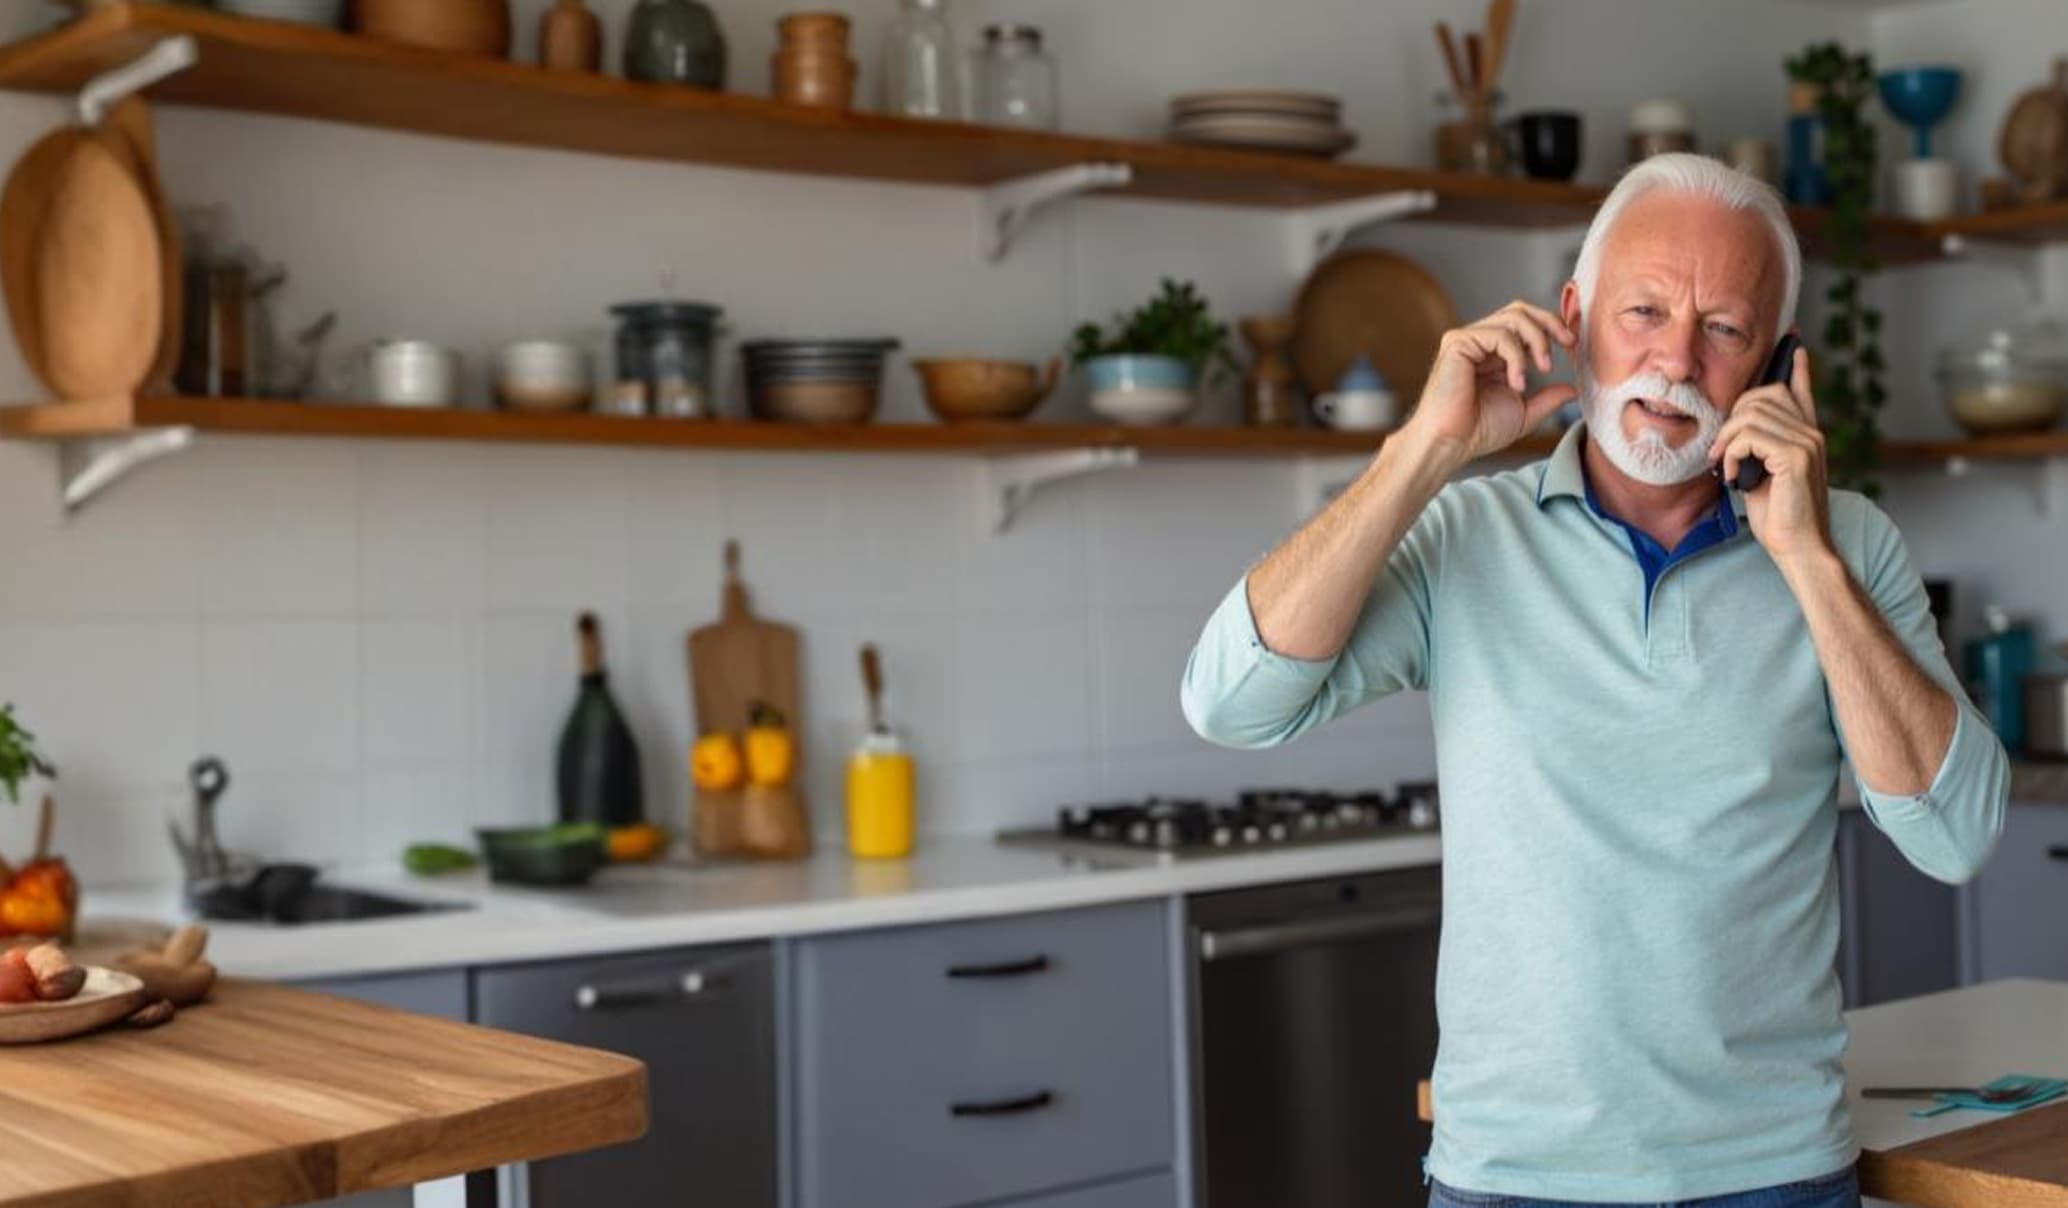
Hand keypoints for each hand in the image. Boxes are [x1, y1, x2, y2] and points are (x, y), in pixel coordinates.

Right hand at [1400, 300, 1578, 469]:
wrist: (1452, 443)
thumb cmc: (1478, 432)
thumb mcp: (1524, 412)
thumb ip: (1547, 399)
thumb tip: (1573, 390)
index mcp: (1492, 355)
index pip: (1524, 323)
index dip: (1550, 327)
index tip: (1572, 344)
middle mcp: (1479, 342)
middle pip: (1520, 310)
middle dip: (1549, 322)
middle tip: (1568, 342)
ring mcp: (1467, 340)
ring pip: (1514, 317)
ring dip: (1538, 340)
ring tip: (1544, 369)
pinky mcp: (1458, 342)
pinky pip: (1500, 335)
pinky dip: (1517, 357)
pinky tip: (1517, 382)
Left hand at [1708, 346, 1832, 566]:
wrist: (1797, 546)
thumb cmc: (1778, 515)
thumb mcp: (1763, 473)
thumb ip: (1758, 447)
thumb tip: (1736, 431)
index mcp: (1806, 434)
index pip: (1801, 389)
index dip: (1795, 364)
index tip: (1794, 340)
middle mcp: (1811, 432)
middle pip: (1764, 394)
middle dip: (1732, 416)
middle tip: (1721, 451)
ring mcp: (1807, 441)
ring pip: (1751, 414)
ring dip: (1726, 440)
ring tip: (1725, 466)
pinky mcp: (1796, 456)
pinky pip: (1748, 436)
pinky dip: (1732, 454)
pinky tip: (1734, 477)